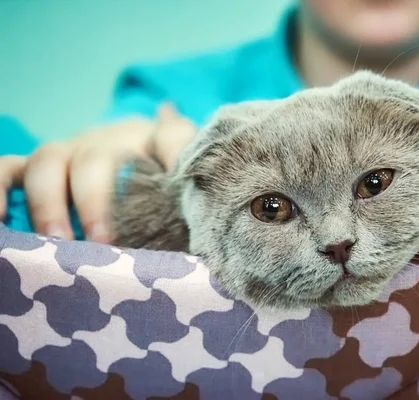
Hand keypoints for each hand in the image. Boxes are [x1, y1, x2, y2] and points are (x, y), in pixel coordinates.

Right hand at [0, 105, 196, 241]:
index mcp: (157, 142)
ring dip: (50, 203)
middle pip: (97, 157)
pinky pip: (8, 170)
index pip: (171, 135)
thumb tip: (214, 241)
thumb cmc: (165, 191)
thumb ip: (195, 208)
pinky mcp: (41, 167)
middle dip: (97, 201)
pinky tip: (2, 222)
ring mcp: (72, 151)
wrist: (137, 164)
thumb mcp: (185, 196)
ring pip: (49, 160)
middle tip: (104, 243)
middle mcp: (112, 140)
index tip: (179, 182)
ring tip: (58, 244)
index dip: (177, 154)